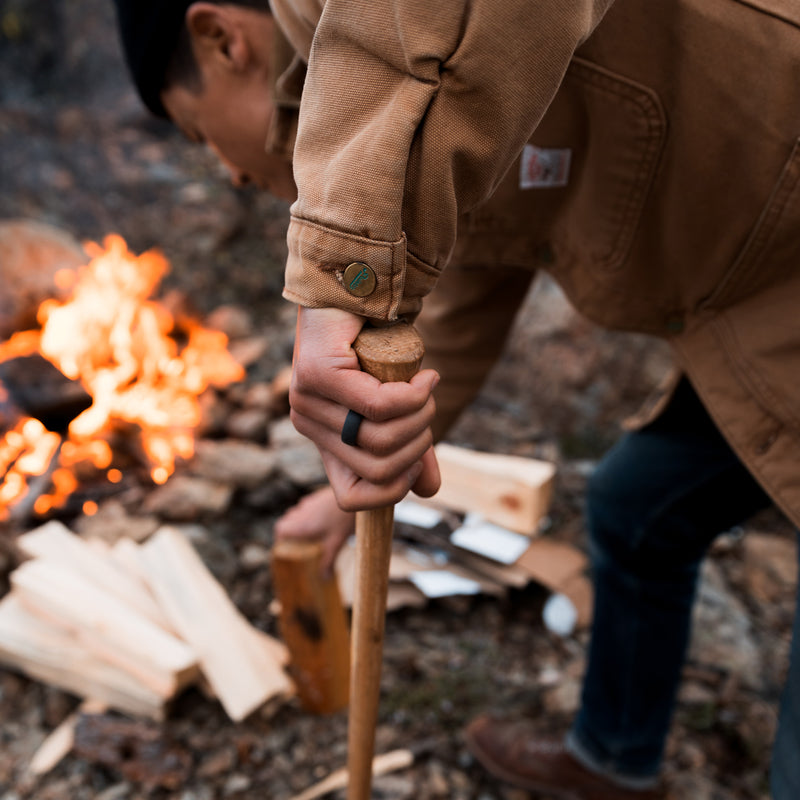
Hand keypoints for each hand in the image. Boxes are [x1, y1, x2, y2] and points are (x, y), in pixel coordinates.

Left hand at [288, 306, 440, 510]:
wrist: (354, 296)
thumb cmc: (377, 353)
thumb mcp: (395, 409)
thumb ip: (411, 448)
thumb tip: (429, 490)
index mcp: (323, 442)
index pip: (352, 497)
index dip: (392, 489)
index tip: (414, 460)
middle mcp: (307, 426)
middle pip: (378, 469)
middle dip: (418, 445)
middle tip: (427, 410)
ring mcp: (307, 401)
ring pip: (380, 438)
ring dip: (421, 417)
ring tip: (426, 390)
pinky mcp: (317, 375)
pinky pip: (379, 405)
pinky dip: (414, 396)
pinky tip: (426, 379)